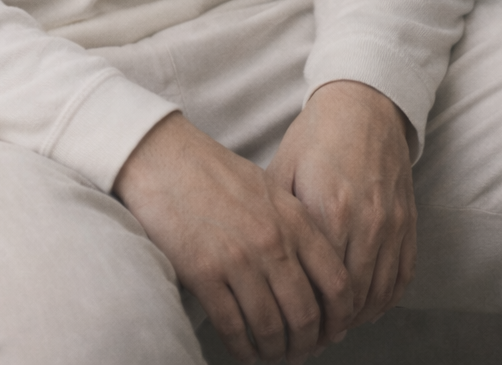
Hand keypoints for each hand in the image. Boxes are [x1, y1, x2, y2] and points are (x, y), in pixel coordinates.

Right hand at [113, 113, 351, 362]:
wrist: (162, 156)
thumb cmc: (213, 172)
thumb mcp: (268, 190)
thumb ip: (294, 228)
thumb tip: (315, 278)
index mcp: (294, 219)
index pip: (338, 283)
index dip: (339, 318)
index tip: (330, 332)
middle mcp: (273, 242)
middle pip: (306, 315)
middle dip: (306, 344)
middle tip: (298, 353)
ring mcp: (238, 259)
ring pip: (271, 328)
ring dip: (275, 352)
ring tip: (271, 356)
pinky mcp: (204, 273)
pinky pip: (233, 327)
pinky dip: (242, 349)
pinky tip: (244, 351)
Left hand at [267, 81, 416, 329]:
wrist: (364, 104)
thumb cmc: (317, 135)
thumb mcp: (284, 169)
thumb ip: (278, 217)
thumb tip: (256, 259)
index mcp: (330, 209)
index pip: (320, 284)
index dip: (304, 312)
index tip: (287, 325)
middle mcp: (367, 223)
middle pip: (351, 298)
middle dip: (328, 326)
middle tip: (307, 340)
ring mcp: (393, 225)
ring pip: (377, 295)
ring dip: (355, 319)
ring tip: (330, 330)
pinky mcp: (409, 224)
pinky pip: (400, 279)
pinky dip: (382, 301)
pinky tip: (362, 309)